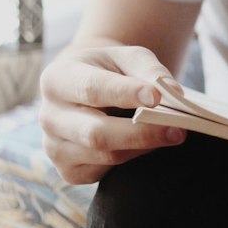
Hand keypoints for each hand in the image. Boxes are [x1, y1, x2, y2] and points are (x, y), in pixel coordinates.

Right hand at [39, 44, 186, 183]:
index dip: (125, 94)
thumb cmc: (110, 68)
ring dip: (142, 146)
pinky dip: (132, 157)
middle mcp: (49, 116)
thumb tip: (171, 93)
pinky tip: (150, 144)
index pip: (91, 88)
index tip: (157, 97)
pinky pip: (103, 170)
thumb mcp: (127, 56)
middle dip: (140, 132)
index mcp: (57, 79)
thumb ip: (148, 70)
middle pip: (95, 132)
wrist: (87, 87)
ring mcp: (54, 147)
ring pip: (102, 155)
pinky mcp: (68, 171)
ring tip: (173, 134)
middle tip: (178, 128)